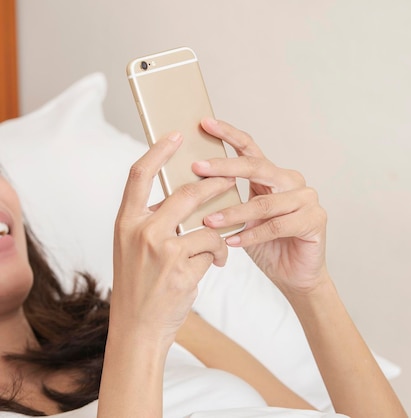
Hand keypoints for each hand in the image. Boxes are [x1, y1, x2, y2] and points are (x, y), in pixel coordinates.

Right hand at [110, 132, 231, 346]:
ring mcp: (162, 250)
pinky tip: (216, 264)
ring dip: (221, 234)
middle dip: (214, 185)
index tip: (176, 135)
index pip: (139, 175)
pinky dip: (220, 255)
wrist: (137, 328)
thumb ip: (151, 222)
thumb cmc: (139, 287)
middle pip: (186, 193)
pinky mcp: (182, 269)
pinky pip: (214, 249)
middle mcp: (141, 231)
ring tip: (221, 246)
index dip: (159, 151)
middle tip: (230, 180)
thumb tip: (181, 196)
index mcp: (125, 222)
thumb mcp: (133, 249)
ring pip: (207, 225)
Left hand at [192, 118, 328, 294]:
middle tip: (198, 168)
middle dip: (224, 167)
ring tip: (209, 221)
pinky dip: (252, 235)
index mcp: (273, 176)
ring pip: (264, 202)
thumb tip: (193, 186)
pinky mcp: (315, 219)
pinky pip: (277, 225)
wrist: (295, 276)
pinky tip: (233, 241)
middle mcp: (292, 182)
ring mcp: (307, 199)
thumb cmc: (268, 247)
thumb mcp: (243, 219)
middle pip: (257, 167)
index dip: (228, 134)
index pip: (250, 149)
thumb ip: (229, 200)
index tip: (204, 123)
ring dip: (234, 212)